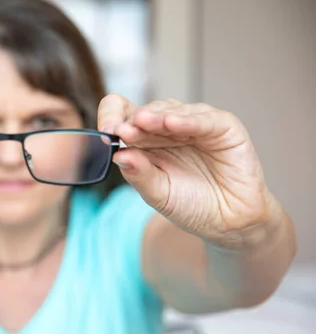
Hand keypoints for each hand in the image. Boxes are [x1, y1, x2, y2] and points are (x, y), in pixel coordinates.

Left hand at [98, 94, 279, 247]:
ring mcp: (195, 125)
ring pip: (172, 110)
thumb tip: (117, 155)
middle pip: (145, 112)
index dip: (112, 117)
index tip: (106, 132)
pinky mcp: (224, 127)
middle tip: (121, 130)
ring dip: (156, 116)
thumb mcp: (158, 194)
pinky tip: (172, 123)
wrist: (228, 224)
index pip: (123, 115)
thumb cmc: (191, 205)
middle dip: (132, 121)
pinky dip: (189, 119)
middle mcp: (168, 129)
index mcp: (146, 141)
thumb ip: (139, 175)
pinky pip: (205, 119)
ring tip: (142, 122)